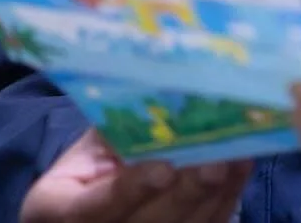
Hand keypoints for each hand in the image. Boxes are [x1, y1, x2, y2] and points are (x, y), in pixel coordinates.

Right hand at [20, 132, 249, 222]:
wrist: (88, 196)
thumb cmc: (89, 162)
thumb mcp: (88, 143)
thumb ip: (116, 127)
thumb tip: (159, 91)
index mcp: (59, 209)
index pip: (94, 207)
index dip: (131, 189)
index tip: (164, 168)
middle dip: (185, 194)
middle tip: (215, 162)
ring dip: (213, 196)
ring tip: (236, 158)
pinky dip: (225, 200)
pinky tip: (241, 169)